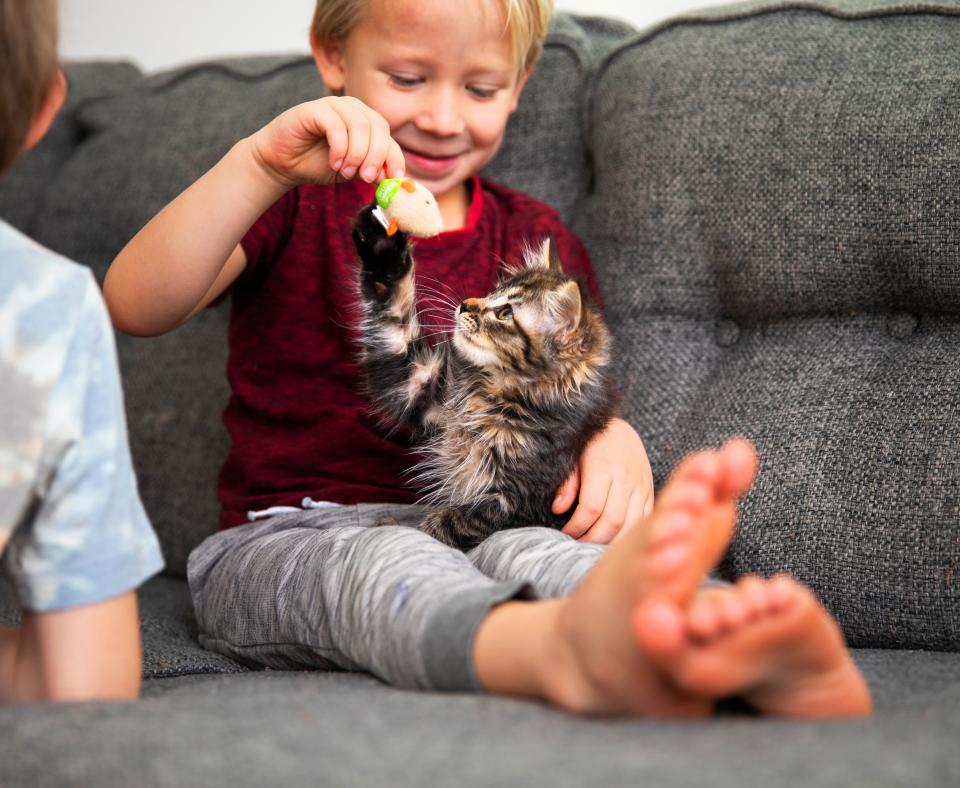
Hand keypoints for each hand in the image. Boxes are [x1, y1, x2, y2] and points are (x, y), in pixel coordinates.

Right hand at [248, 96, 405, 189]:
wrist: (283, 163)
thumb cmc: (318, 164)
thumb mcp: (352, 171)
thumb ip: (372, 171)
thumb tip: (394, 179)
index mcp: (366, 122)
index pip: (389, 138)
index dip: (394, 159)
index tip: (392, 181)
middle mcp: (353, 109)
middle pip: (379, 128)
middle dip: (376, 157)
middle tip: (366, 177)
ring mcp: (334, 105)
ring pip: (360, 126)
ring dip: (356, 154)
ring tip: (345, 171)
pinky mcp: (315, 109)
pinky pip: (337, 126)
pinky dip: (340, 148)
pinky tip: (334, 163)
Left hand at [552, 418, 653, 544]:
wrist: (617, 428)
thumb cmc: (589, 442)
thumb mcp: (573, 455)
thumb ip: (567, 483)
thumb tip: (558, 509)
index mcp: (604, 466)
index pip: (591, 507)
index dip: (576, 526)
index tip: (565, 533)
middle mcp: (626, 478)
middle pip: (612, 521)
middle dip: (592, 540)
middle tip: (576, 545)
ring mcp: (642, 486)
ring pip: (631, 525)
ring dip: (611, 542)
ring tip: (593, 547)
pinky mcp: (650, 492)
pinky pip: (644, 520)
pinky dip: (629, 536)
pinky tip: (613, 541)